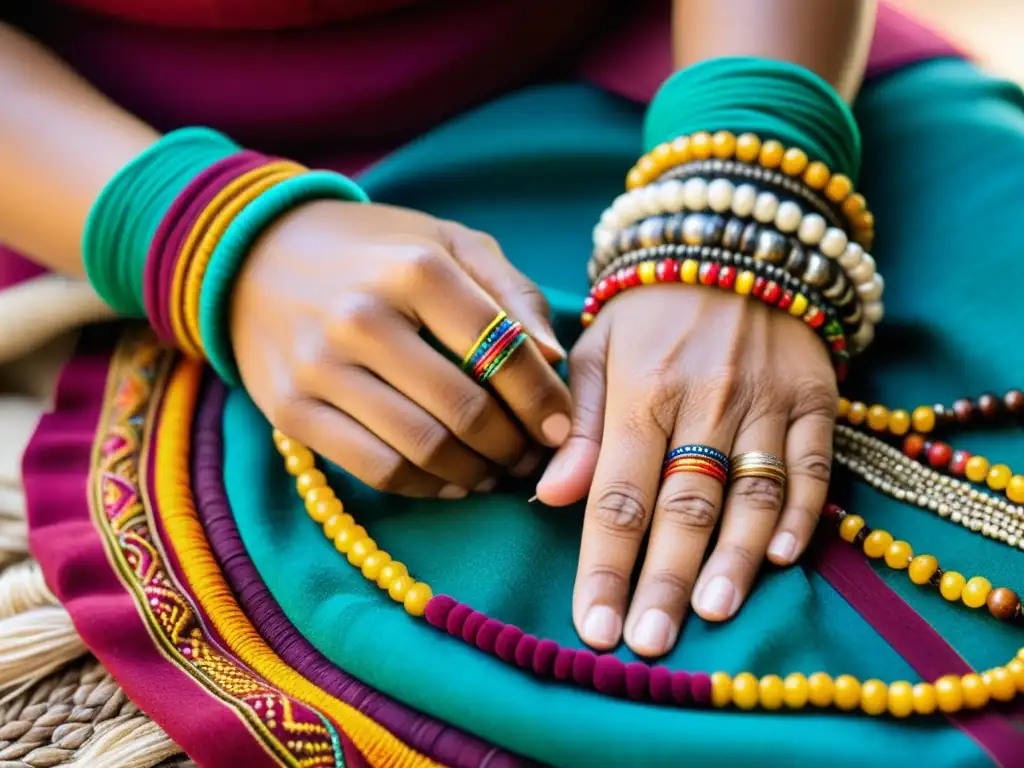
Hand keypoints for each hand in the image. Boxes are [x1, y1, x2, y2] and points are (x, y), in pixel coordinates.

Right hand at [231, 200, 571, 496]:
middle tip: (533, 458)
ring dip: (476, 474)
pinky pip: (376, 470)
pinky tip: (451, 480)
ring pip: (423, 449)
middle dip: (515, 447)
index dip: (545, 400)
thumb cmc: (374, 251)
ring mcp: (320, 368)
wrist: (255, 257)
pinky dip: (426, 486)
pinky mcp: (291, 410)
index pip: (503, 349)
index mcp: (414, 269)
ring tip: (498, 472)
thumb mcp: (447, 243)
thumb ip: (510, 291)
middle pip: (466, 410)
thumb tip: (554, 357)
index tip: (563, 428)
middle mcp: (362, 317)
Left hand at [537, 285, 836, 656]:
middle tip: (648, 643)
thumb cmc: (647, 311)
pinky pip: (813, 465)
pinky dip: (801, 514)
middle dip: (663, 579)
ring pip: (751, 494)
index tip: (594, 627)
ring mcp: (766, 401)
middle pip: (683, 506)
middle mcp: (705, 400)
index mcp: (641, 392)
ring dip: (734, 559)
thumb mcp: (595, 351)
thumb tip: (549, 498)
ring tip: (712, 614)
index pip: (617, 495)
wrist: (730, 240)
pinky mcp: (815, 398)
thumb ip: (578, 427)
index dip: (604, 565)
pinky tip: (783, 558)